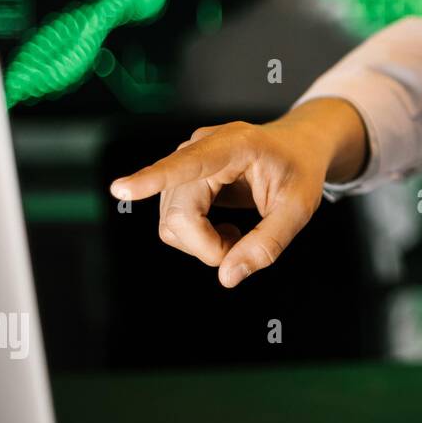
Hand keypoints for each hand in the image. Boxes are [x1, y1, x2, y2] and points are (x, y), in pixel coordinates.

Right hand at [109, 98, 367, 287]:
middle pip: (178, 215)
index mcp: (235, 146)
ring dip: (202, 243)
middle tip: (243, 247)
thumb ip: (267, 244)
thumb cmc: (299, 171)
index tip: (121, 188)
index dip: (153, 179)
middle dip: (206, 246)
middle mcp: (201, 147)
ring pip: (170, 223)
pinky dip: (197, 237)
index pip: (188, 164)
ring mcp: (185, 160)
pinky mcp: (180, 177)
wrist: (297, 146)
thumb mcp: (299, 209)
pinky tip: (223, 227)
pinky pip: (173, 220)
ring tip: (236, 233)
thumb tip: (227, 276)